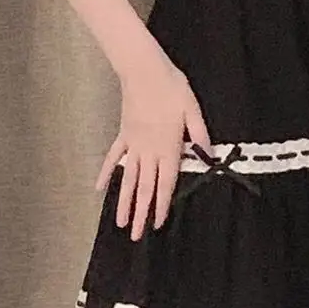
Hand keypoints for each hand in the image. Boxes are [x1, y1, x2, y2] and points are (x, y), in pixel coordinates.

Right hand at [95, 57, 211, 240]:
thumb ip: (199, 133)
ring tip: (120, 222)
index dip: (162, 205)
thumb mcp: (192, 109)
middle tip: (135, 236)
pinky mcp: (123, 133)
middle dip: (141, 213)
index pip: (165, 183)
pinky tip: (99, 188)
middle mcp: (148, 150)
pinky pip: (113, 157)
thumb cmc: (171, 88)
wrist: (144, 71)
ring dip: (124, 201)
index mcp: (168, 147)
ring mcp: (133, 143)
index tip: (157, 224)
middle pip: (145, 187)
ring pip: (128, 178)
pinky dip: (105, 173)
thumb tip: (208, 154)